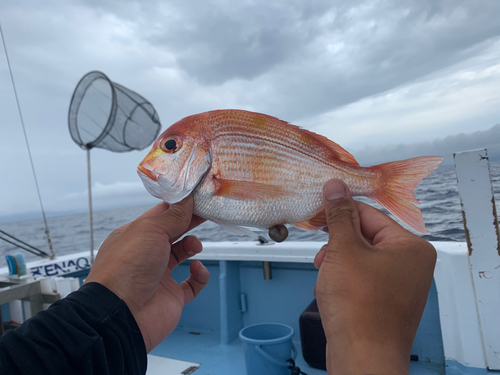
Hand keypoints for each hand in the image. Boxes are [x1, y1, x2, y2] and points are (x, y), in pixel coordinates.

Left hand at [85, 195, 209, 351]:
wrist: (122, 315)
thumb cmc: (128, 268)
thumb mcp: (150, 230)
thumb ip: (173, 216)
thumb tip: (187, 199)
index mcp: (135, 235)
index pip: (160, 215)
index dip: (179, 205)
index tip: (198, 197)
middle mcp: (146, 254)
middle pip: (173, 232)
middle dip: (190, 222)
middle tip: (207, 213)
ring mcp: (159, 276)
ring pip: (182, 255)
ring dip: (192, 246)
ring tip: (194, 246)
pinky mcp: (172, 296)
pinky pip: (192, 283)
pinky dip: (199, 275)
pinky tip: (197, 269)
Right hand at [314, 179, 435, 374]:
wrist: (362, 358)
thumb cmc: (358, 306)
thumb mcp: (344, 250)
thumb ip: (339, 215)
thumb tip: (336, 186)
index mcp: (411, 247)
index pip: (370, 214)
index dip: (340, 213)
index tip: (318, 212)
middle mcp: (411, 264)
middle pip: (364, 237)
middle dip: (337, 246)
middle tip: (323, 257)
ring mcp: (400, 285)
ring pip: (359, 259)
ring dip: (337, 264)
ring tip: (327, 278)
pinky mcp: (386, 302)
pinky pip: (361, 279)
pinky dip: (343, 281)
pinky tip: (333, 293)